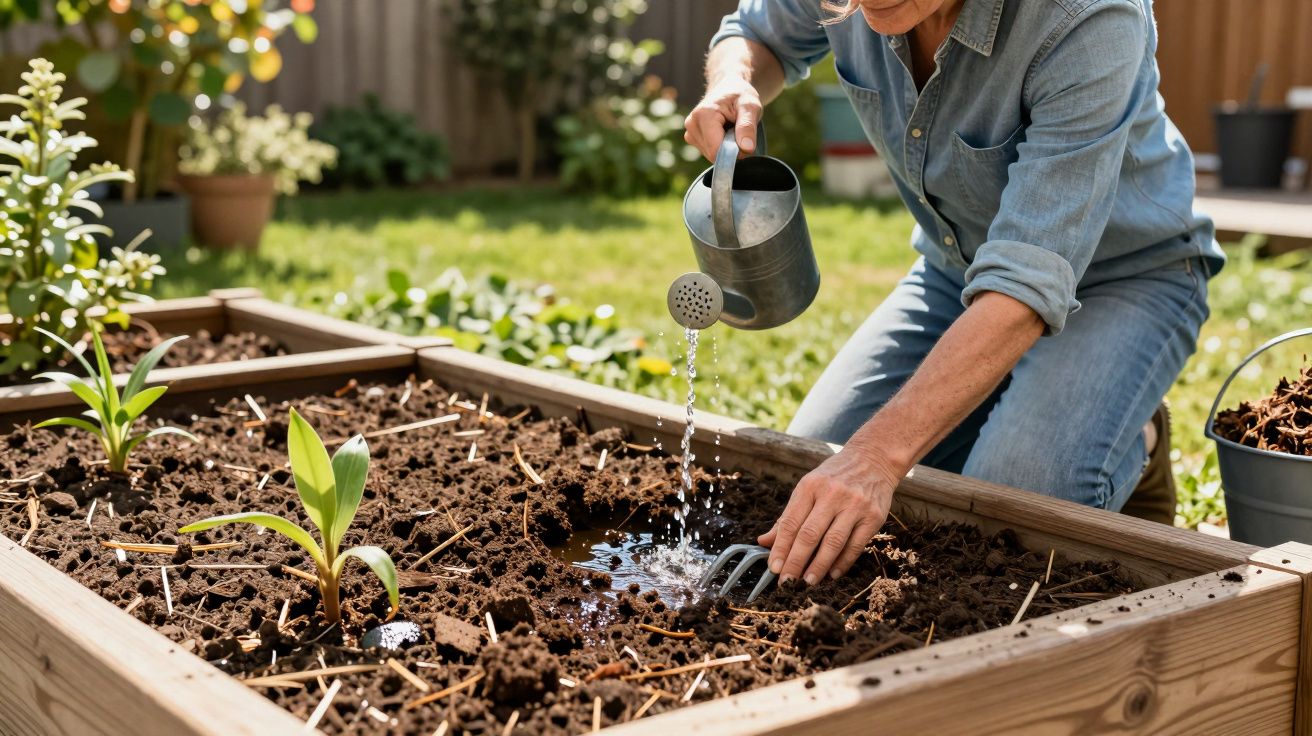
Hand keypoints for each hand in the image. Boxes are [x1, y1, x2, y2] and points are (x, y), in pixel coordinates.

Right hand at [683, 76, 762, 160]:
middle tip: (739, 132)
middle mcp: (692, 123)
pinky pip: (708, 152)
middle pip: (713, 153)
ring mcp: (689, 131)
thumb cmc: (740, 95)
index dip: (734, 153)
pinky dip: (719, 147)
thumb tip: (746, 149)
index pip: (716, 149)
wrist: (729, 88)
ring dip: (725, 147)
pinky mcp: (691, 137)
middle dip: (730, 149)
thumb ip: (748, 127)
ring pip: (711, 155)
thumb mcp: (750, 106)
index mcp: (704, 115)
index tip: (746, 143)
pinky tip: (723, 132)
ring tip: (731, 129)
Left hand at [759, 448, 897, 584]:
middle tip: (787, 583)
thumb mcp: (808, 487)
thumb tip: (763, 541)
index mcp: (810, 487)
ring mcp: (854, 506)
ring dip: (818, 566)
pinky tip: (832, 574)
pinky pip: (855, 545)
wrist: (873, 459)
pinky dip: (842, 563)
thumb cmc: (834, 476)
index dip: (781, 548)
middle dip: (796, 562)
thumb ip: (788, 516)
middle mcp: (832, 495)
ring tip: (807, 582)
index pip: (790, 523)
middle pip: (809, 535)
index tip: (774, 569)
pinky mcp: (874, 517)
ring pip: (832, 543)